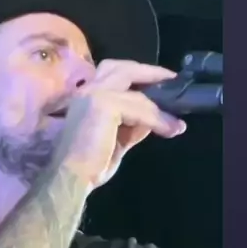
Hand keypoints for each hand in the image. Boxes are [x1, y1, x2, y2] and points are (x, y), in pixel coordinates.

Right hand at [56, 59, 186, 188]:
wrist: (70, 178)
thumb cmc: (88, 166)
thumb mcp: (116, 141)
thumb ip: (131, 127)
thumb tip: (152, 119)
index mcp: (86, 96)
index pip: (115, 76)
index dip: (140, 78)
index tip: (162, 85)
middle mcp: (87, 89)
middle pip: (124, 69)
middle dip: (150, 73)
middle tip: (172, 82)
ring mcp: (94, 94)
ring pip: (137, 94)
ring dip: (159, 108)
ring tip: (176, 122)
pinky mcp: (104, 104)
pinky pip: (139, 109)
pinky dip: (157, 120)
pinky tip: (169, 130)